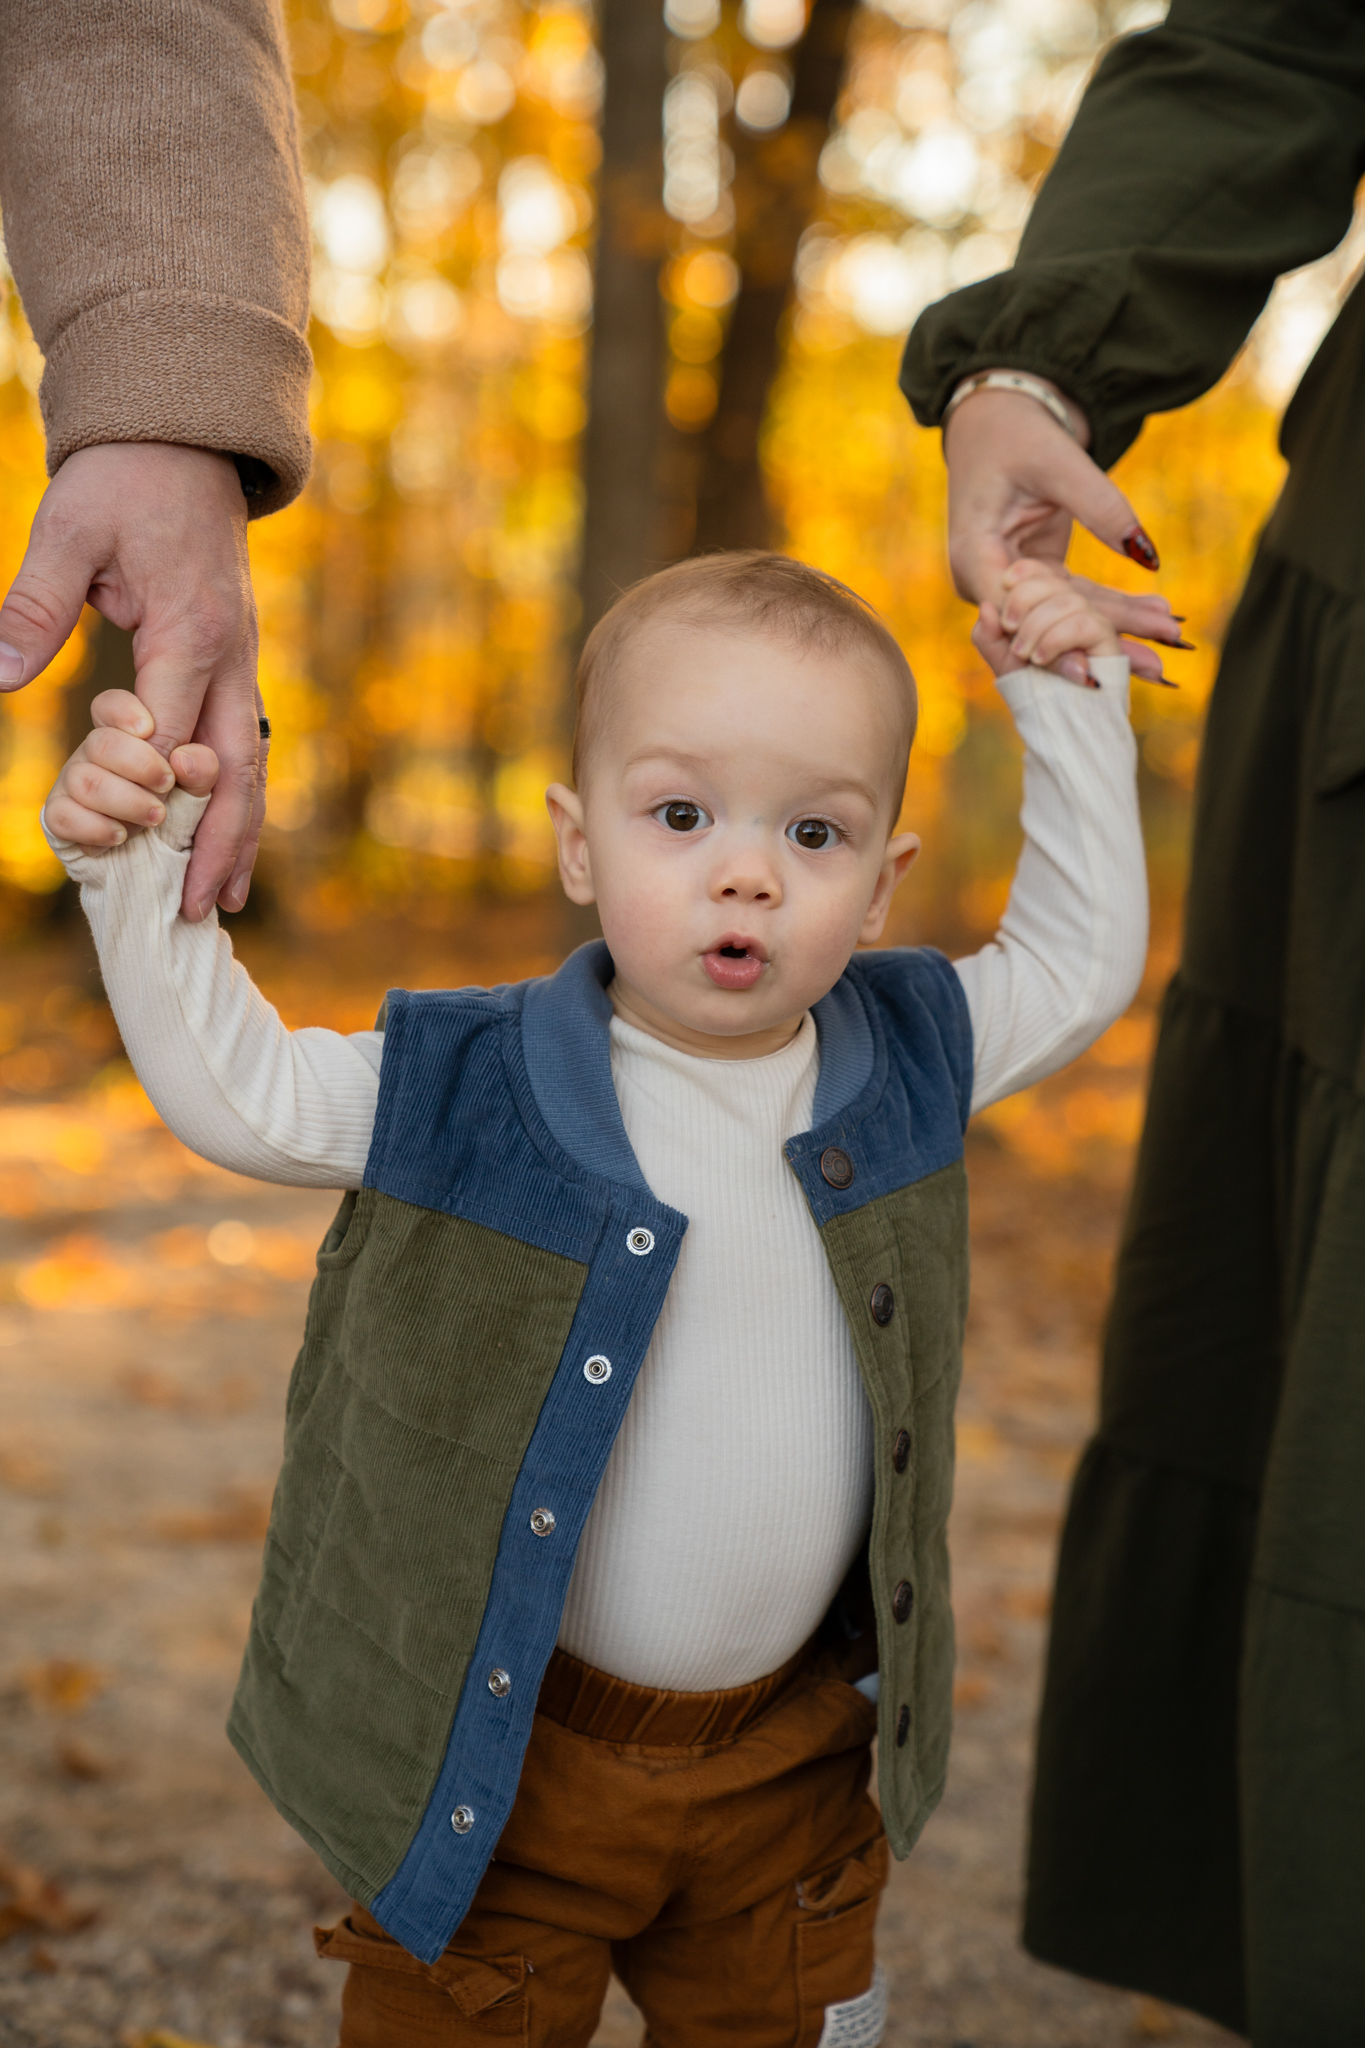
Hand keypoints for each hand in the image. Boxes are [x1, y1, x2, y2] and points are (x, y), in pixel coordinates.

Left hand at [0, 442, 266, 919]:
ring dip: (239, 838)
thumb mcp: (67, 528)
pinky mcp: (238, 664)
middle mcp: (232, 659)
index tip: (130, 850)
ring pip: (253, 768)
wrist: (186, 437)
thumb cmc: (125, 479)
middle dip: (216, 847)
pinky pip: (248, 747)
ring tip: (222, 902)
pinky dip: (239, 802)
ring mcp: (243, 664)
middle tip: (194, 913)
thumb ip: (36, 606)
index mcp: (191, 632)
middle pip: (236, 773)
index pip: (174, 737)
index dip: (152, 795)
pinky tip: (227, 842)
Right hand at [46, 689, 218, 850]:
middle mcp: (94, 754)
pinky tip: (119, 836)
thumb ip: (203, 771)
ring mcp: (74, 784)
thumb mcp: (202, 793)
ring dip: (124, 801)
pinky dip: (93, 828)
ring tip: (156, 818)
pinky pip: (60, 815)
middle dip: (139, 766)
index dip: (123, 712)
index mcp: (127, 737)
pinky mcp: (61, 818)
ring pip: (83, 780)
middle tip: (167, 786)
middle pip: (100, 743)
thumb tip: (184, 759)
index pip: (109, 705)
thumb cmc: (182, 817)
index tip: (149, 729)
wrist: (160, 866)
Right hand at [943, 385, 1185, 683]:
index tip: (1094, 674)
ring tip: (1171, 640)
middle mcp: (987, 581)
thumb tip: (1146, 554)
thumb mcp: (1058, 462)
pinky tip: (1157, 615)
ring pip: (1068, 618)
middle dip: (1104, 646)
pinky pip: (1076, 600)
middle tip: (1160, 668)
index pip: (1015, 618)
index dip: (1056, 649)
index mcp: (975, 556)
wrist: (995, 419)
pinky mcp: (1035, 576)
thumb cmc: (1016, 433)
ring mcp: (1011, 582)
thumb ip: (1101, 507)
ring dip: (1119, 631)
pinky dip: (1115, 607)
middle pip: (1047, 627)